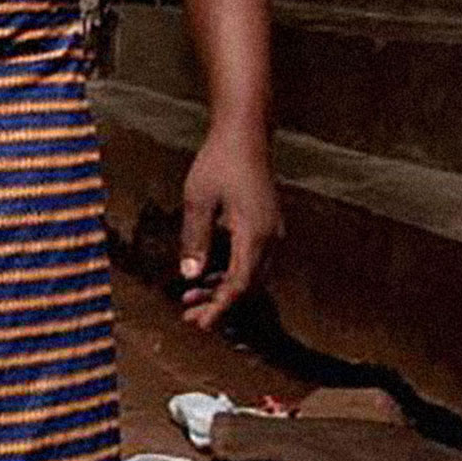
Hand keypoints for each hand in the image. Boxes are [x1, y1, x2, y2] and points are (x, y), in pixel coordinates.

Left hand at [178, 126, 278, 327]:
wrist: (244, 136)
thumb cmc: (218, 163)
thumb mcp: (197, 201)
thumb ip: (194, 240)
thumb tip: (190, 276)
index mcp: (254, 235)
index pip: (239, 285)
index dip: (219, 307)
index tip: (200, 324)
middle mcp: (270, 238)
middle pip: (248, 285)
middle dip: (219, 303)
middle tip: (190, 317)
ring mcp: (271, 232)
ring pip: (251, 274)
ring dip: (223, 288)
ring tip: (191, 298)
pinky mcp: (266, 225)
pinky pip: (252, 260)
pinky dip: (230, 271)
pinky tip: (207, 274)